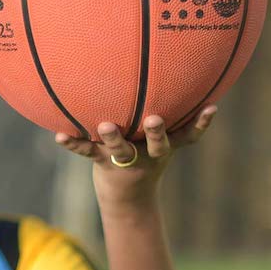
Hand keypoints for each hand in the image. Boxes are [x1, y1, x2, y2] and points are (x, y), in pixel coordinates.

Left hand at [55, 105, 218, 205]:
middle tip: (155, 119)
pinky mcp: (102, 161)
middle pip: (157, 145)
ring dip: (113, 138)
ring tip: (105, 126)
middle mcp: (148, 154)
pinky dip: (73, 143)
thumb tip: (178, 72)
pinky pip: (87, 151)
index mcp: (165, 146)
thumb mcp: (161, 139)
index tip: (212, 107)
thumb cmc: (146, 155)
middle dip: (157, 133)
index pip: (189, 135)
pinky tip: (58, 136)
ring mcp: (125, 159)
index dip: (202, 123)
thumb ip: (170, 114)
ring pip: (121, 150)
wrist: (127, 197)